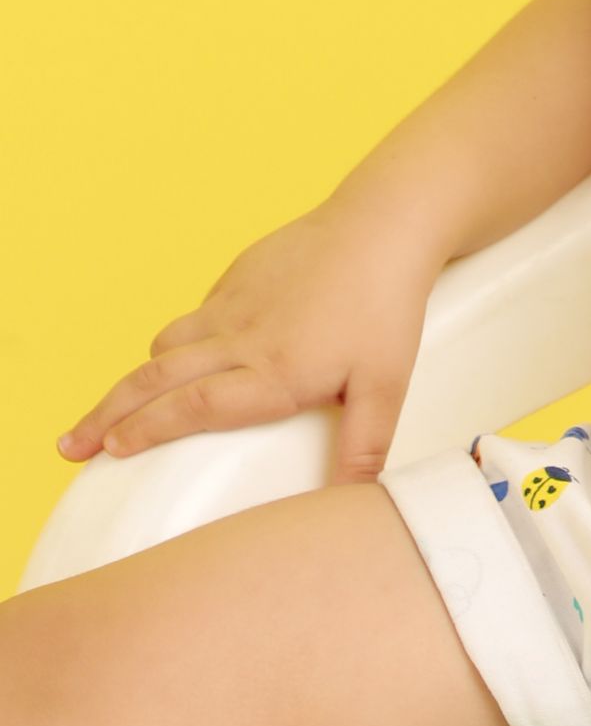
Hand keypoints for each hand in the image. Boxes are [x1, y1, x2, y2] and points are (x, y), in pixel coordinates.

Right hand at [55, 203, 444, 487]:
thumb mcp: (385, 384)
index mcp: (272, 370)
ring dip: (136, 380)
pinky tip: (179, 360)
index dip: (146, 430)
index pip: (193, 407)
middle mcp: (240, 337)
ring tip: (112, 412)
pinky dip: (175, 342)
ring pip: (168, 344)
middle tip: (69, 445)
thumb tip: (357, 502)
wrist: (382, 223)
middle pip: (156, 379)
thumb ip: (365, 446)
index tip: (108, 452)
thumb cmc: (386, 306)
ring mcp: (234, 302)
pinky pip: (195, 316)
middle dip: (107, 415)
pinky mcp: (238, 276)